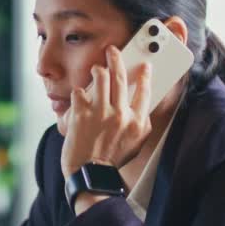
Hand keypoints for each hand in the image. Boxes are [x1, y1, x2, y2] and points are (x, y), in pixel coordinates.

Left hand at [60, 45, 152, 177]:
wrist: (91, 174)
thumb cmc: (113, 159)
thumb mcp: (137, 143)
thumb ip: (141, 122)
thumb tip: (143, 103)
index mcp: (137, 122)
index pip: (145, 91)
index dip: (145, 75)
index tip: (144, 66)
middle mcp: (120, 115)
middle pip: (120, 77)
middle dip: (117, 58)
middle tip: (112, 51)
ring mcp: (100, 113)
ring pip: (100, 77)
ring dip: (98, 70)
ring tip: (97, 70)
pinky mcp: (81, 114)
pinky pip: (80, 92)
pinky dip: (79, 92)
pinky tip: (81, 96)